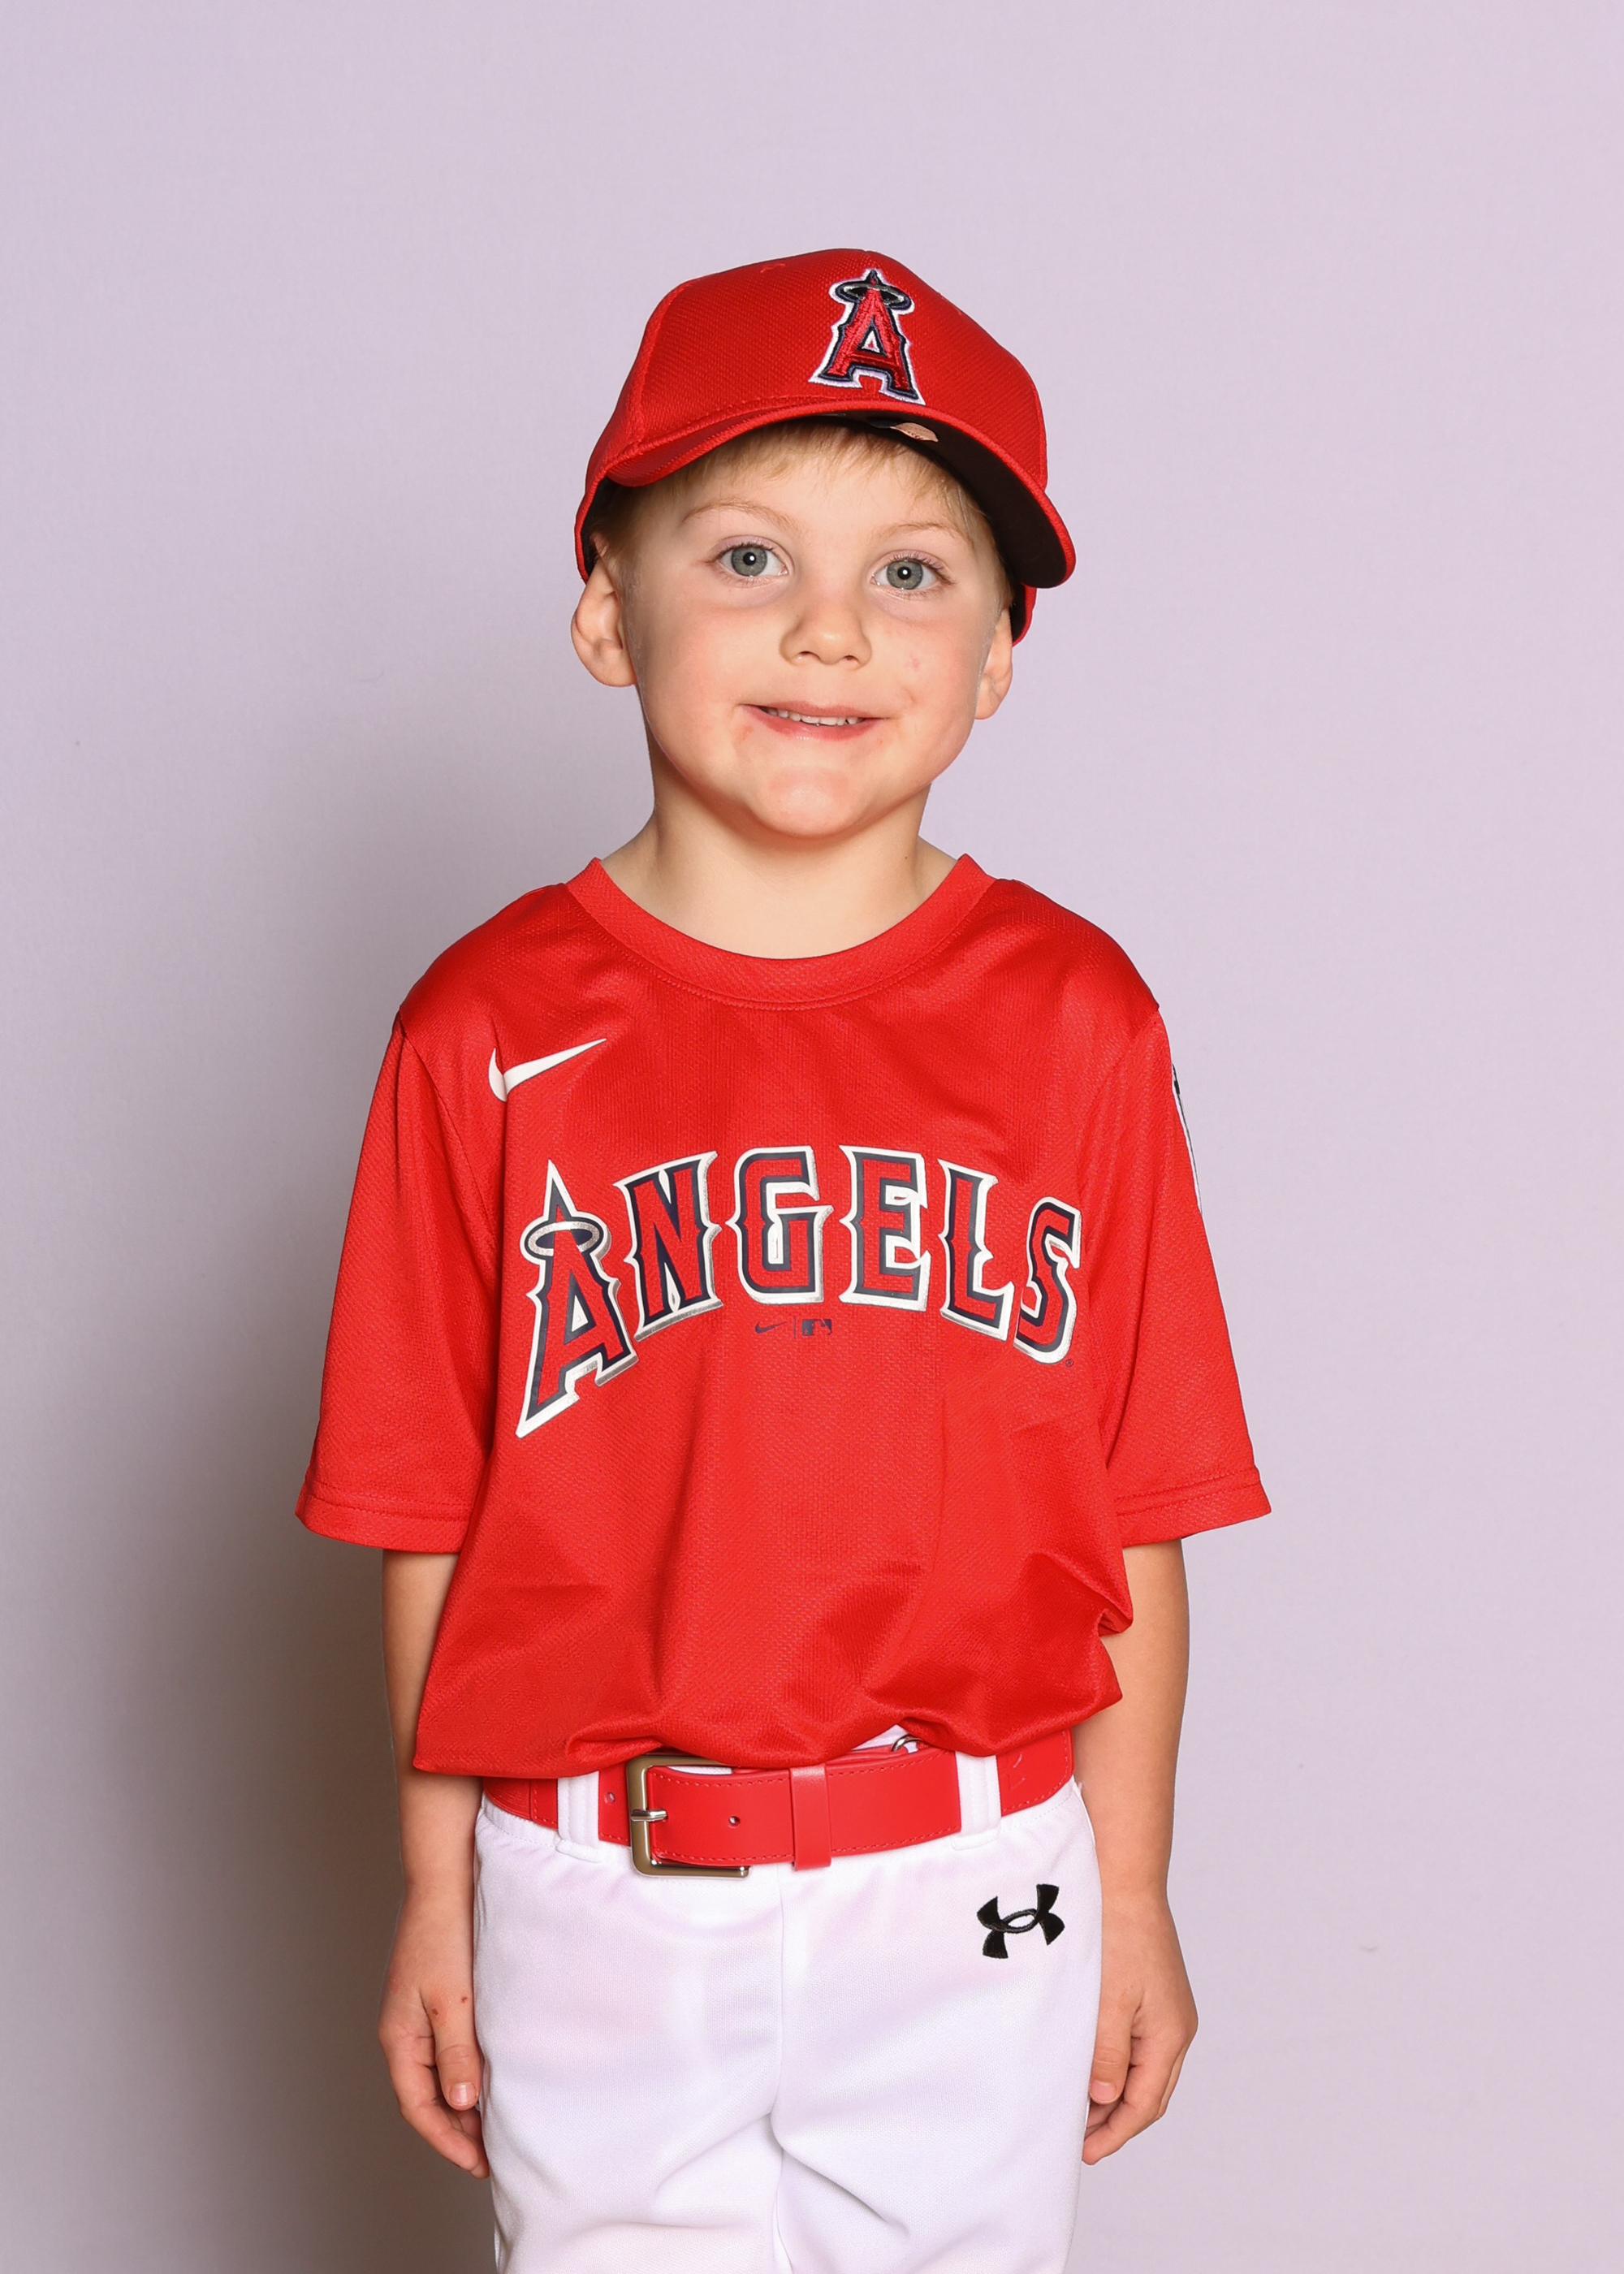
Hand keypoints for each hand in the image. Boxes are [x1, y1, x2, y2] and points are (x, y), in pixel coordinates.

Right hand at [378, 1884, 488, 2176]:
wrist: (445, 1880)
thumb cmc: (444, 1935)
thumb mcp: (453, 2000)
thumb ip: (457, 2053)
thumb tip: (462, 2104)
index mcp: (399, 2038)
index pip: (419, 2107)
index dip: (448, 2140)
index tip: (479, 2164)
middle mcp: (404, 2032)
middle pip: (428, 2097)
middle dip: (458, 2129)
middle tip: (495, 2154)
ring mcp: (418, 2016)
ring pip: (440, 2074)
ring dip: (465, 2101)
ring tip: (498, 2123)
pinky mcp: (436, 1999)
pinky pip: (449, 2049)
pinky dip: (468, 2071)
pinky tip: (493, 2076)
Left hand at [1083, 1890, 1197, 2162]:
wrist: (1125, 1880)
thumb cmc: (1118, 1933)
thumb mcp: (1110, 1999)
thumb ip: (1108, 2052)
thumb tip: (1103, 2099)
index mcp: (1170, 2035)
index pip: (1145, 2104)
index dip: (1115, 2132)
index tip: (1084, 2152)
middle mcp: (1176, 2028)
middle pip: (1149, 2093)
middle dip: (1116, 2121)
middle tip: (1078, 2139)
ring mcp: (1167, 2012)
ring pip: (1144, 2071)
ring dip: (1114, 2094)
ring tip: (1078, 2109)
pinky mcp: (1153, 1996)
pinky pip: (1138, 2045)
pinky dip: (1116, 2064)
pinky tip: (1090, 2066)